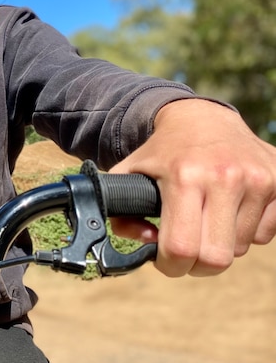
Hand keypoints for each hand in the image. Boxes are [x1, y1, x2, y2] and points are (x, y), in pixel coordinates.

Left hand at [109, 99, 275, 276]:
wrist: (202, 117)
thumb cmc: (162, 152)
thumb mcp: (128, 174)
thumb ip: (122, 214)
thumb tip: (148, 242)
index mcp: (184, 177)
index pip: (182, 247)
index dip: (170, 266)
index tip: (165, 261)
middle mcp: (224, 177)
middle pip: (216, 258)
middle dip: (197, 266)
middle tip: (187, 255)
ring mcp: (256, 179)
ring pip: (241, 248)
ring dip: (221, 245)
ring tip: (205, 221)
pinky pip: (264, 234)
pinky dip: (244, 232)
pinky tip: (228, 210)